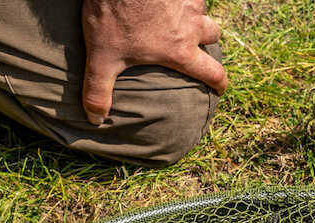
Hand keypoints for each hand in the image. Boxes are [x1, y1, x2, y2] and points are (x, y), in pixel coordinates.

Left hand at [80, 0, 226, 125]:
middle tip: (195, 44)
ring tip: (179, 18)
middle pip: (213, 35)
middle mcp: (191, 26)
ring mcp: (189, 0)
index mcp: (179, 51)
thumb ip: (99, 90)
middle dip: (207, 41)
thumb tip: (95, 119)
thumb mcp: (103, 57)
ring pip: (203, 10)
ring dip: (195, 15)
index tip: (220, 87)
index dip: (219, 83)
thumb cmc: (116, 16)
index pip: (212, 72)